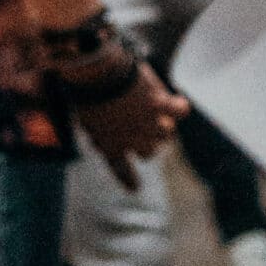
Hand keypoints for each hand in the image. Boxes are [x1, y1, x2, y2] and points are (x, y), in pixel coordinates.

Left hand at [79, 59, 187, 187]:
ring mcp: (148, 123)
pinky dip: (180, 107)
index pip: (120, 169)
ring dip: (163, 125)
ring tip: (160, 114)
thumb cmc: (87, 94)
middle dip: (147, 143)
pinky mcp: (159, 105)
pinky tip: (179, 104)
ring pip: (166, 134)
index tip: (135, 189)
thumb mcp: (86, 121)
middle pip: (149, 152)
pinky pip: (179, 111)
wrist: (97, 76)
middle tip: (143, 130)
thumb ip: (97, 134)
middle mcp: (132, 140)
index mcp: (110, 146)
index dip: (129, 179)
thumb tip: (102, 142)